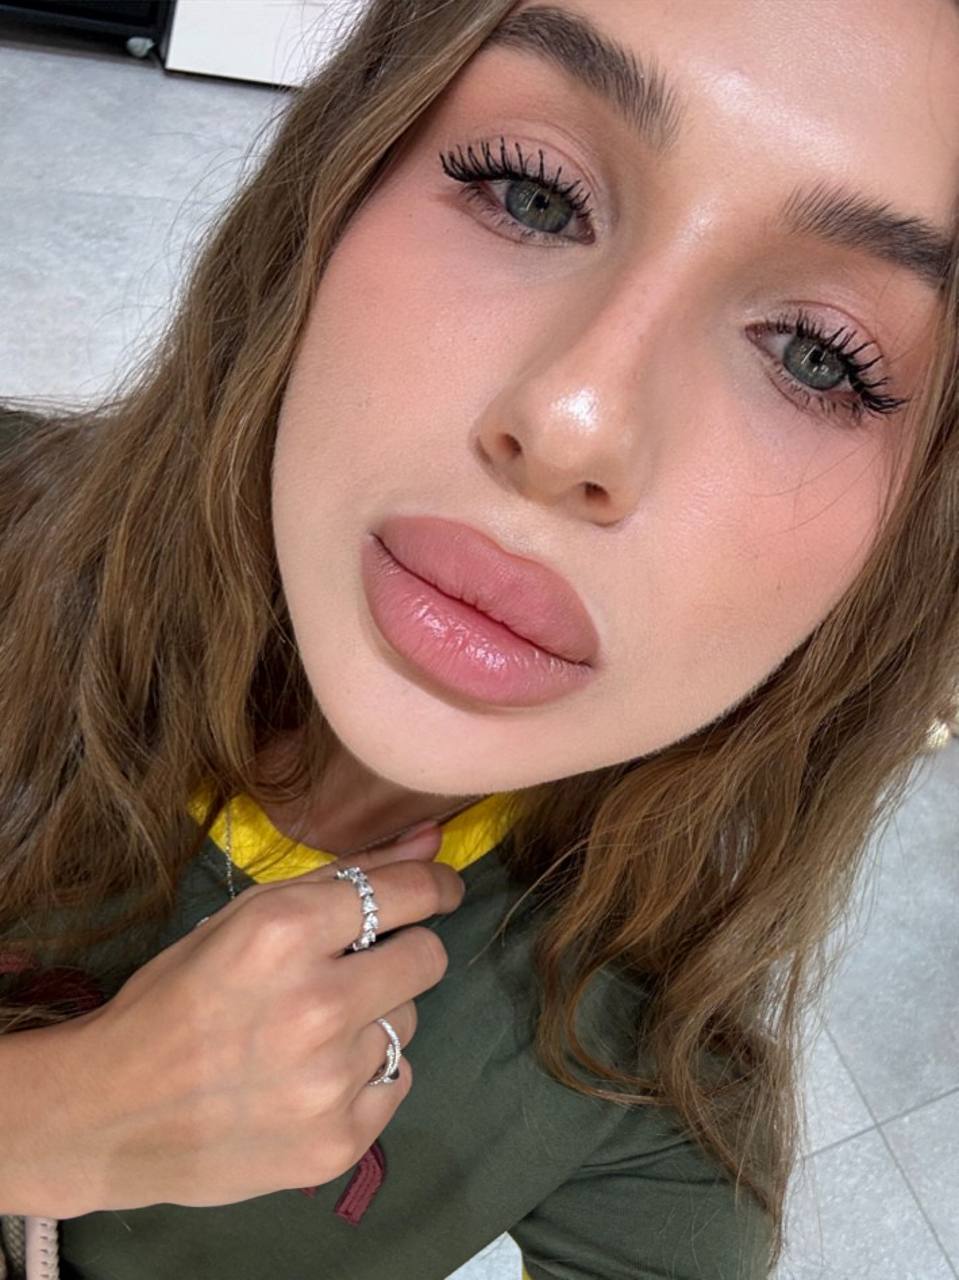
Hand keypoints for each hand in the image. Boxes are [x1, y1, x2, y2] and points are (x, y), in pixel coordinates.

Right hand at [52, 823, 462, 1215]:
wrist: (108, 1115)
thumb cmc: (174, 999)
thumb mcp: (242, 918)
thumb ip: (345, 875)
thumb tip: (432, 839)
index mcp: (286, 934)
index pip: (411, 893)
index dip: (434, 887)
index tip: (438, 891)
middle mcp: (318, 1006)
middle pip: (428, 958)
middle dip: (402, 953)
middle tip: (357, 969)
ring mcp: (331, 1082)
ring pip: (408, 1023)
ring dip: (373, 1020)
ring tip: (309, 1035)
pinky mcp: (339, 1143)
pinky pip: (397, 1082)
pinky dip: (365, 1077)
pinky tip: (311, 1081)